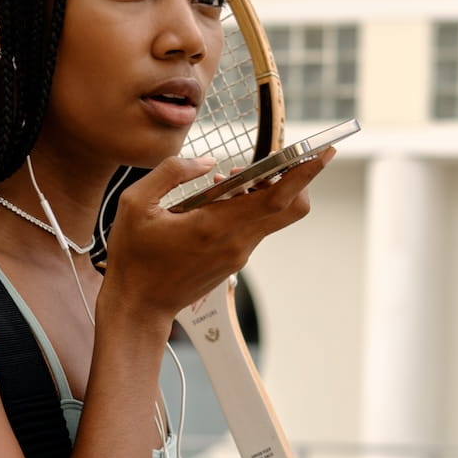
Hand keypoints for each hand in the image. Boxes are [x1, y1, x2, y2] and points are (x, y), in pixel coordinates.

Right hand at [100, 148, 332, 331]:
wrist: (139, 306)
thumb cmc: (133, 257)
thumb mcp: (136, 205)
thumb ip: (172, 173)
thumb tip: (207, 162)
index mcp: (215, 225)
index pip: (277, 196)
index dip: (305, 173)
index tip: (324, 151)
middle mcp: (236, 241)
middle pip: (290, 207)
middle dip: (295, 178)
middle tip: (277, 160)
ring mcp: (238, 253)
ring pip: (273, 216)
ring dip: (266, 191)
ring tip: (230, 181)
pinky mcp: (234, 260)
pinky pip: (255, 227)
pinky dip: (249, 207)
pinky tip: (218, 201)